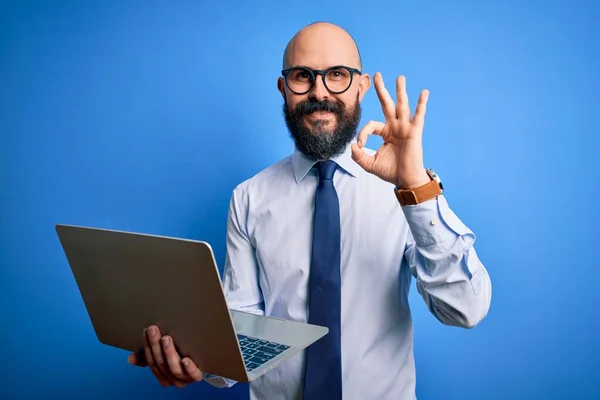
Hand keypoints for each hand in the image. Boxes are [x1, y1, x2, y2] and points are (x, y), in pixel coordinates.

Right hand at [127, 325, 203, 387]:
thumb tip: (130, 358)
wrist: (203, 361)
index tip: (146, 330)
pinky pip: (193, 374)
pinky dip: (189, 368)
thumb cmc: (179, 356)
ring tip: (167, 339)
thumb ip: (147, 356)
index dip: (147, 345)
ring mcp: (184, 378)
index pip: (151, 360)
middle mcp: (171, 378)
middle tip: (153, 329)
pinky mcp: (197, 376)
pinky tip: (186, 360)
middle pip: (161, 362)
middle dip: (155, 345)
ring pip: (174, 368)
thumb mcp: (162, 355)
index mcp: (161, 373)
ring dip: (169, 353)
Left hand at [351, 73, 430, 188]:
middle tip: (376, 74)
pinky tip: (424, 92)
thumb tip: (352, 146)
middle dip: (381, 90)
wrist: (405, 180)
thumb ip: (359, 156)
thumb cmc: (390, 172)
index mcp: (385, 132)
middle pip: (387, 104)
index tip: (360, 146)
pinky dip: (421, 104)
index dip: (363, 134)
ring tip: (399, 77)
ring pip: (402, 106)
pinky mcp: (414, 132)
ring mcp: (405, 128)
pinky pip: (418, 116)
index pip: (371, 125)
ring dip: (400, 91)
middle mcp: (395, 127)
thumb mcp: (369, 164)